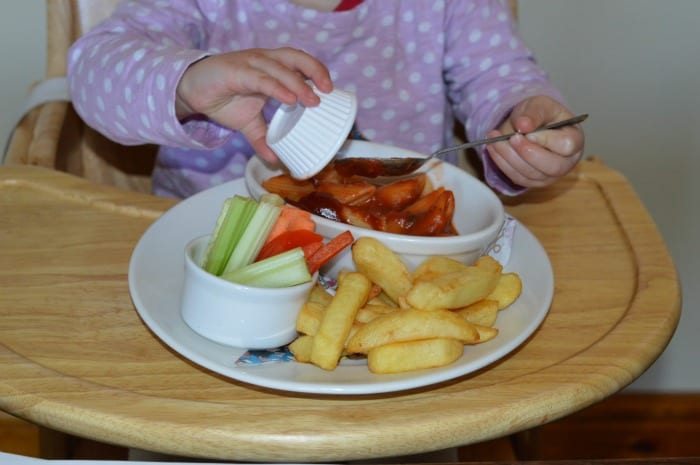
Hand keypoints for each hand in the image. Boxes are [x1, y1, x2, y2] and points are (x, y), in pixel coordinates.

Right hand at [176, 48, 332, 161]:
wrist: (192, 91)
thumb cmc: (223, 99)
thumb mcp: (248, 124)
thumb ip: (263, 139)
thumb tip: (276, 161)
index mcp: (272, 68)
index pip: (300, 63)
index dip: (316, 71)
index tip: (331, 89)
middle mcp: (264, 61)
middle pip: (295, 58)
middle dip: (315, 70)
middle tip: (328, 90)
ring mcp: (251, 64)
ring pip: (280, 69)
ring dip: (298, 84)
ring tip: (313, 100)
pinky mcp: (236, 71)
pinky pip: (260, 79)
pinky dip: (276, 88)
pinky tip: (288, 99)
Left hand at [485, 95, 584, 188]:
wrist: (530, 126)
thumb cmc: (542, 115)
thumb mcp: (540, 105)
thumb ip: (534, 113)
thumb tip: (522, 126)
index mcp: (575, 140)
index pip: (566, 146)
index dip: (546, 140)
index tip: (527, 131)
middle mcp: (566, 162)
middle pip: (551, 167)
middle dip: (527, 153)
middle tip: (511, 138)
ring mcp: (550, 176)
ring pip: (530, 173)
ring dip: (509, 157)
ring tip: (495, 140)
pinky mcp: (532, 181)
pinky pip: (517, 177)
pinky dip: (502, 163)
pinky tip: (493, 148)